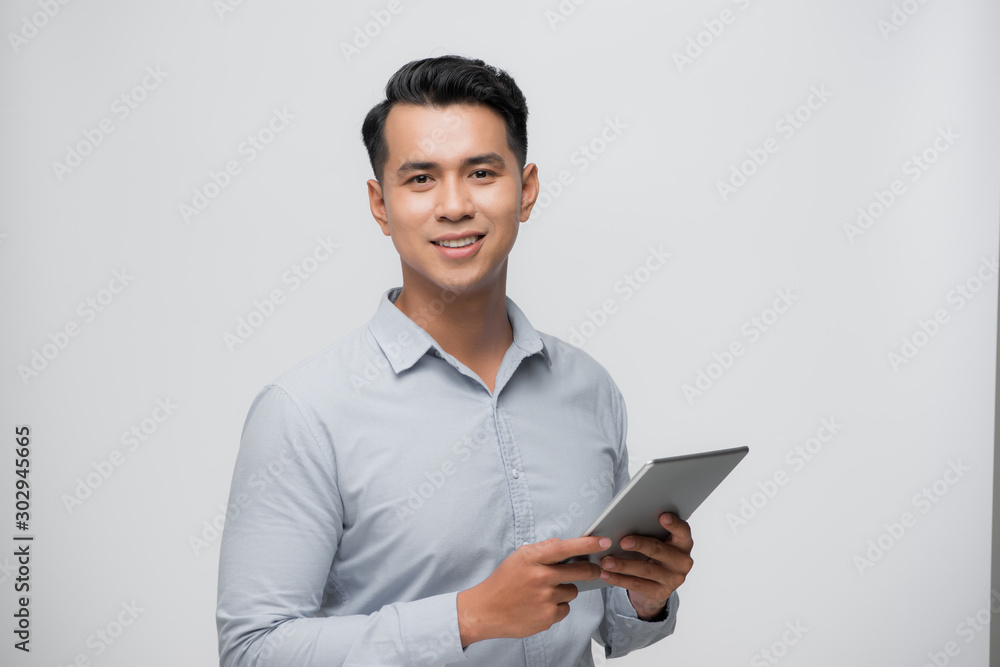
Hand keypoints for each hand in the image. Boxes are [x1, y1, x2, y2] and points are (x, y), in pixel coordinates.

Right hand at [456, 536, 608, 645]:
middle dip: (591, 570)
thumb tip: (567, 545)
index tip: (605, 541)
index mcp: (532, 558)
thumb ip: (543, 550)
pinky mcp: (547, 617)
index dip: (589, 544)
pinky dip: (557, 607)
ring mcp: (545, 599)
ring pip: (573, 591)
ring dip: (565, 590)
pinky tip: (541, 605)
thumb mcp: (519, 557)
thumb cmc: (504, 581)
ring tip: (545, 592)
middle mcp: (541, 577)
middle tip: (594, 570)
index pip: (567, 547)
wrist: (486, 610)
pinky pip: (565, 609)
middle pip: (580, 571)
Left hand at [598, 513, 693, 620]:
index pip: (683, 531)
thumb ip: (649, 531)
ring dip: (623, 565)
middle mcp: (682, 562)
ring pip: (646, 570)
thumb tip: (625, 522)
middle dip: (640, 545)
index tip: (662, 516)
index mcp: (683, 543)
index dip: (674, 524)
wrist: (656, 585)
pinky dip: (618, 579)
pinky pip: (637, 584)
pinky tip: (605, 574)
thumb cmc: (654, 554)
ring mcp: (673, 579)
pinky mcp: (661, 593)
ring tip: (606, 561)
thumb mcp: (656, 542)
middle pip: (659, 550)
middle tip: (622, 541)